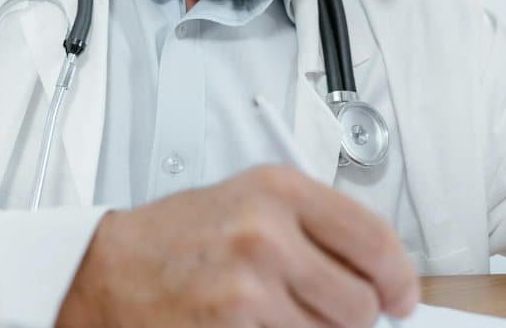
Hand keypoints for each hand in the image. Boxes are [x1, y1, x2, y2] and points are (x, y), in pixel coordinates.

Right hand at [56, 166, 418, 327]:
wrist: (105, 270)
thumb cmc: (172, 238)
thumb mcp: (247, 202)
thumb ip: (312, 227)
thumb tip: (375, 270)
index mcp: (278, 191)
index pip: (375, 239)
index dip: (398, 279)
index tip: (400, 297)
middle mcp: (266, 233)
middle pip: (360, 302)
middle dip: (350, 317)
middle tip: (322, 310)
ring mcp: (249, 286)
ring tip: (272, 314)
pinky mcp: (233, 327)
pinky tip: (252, 326)